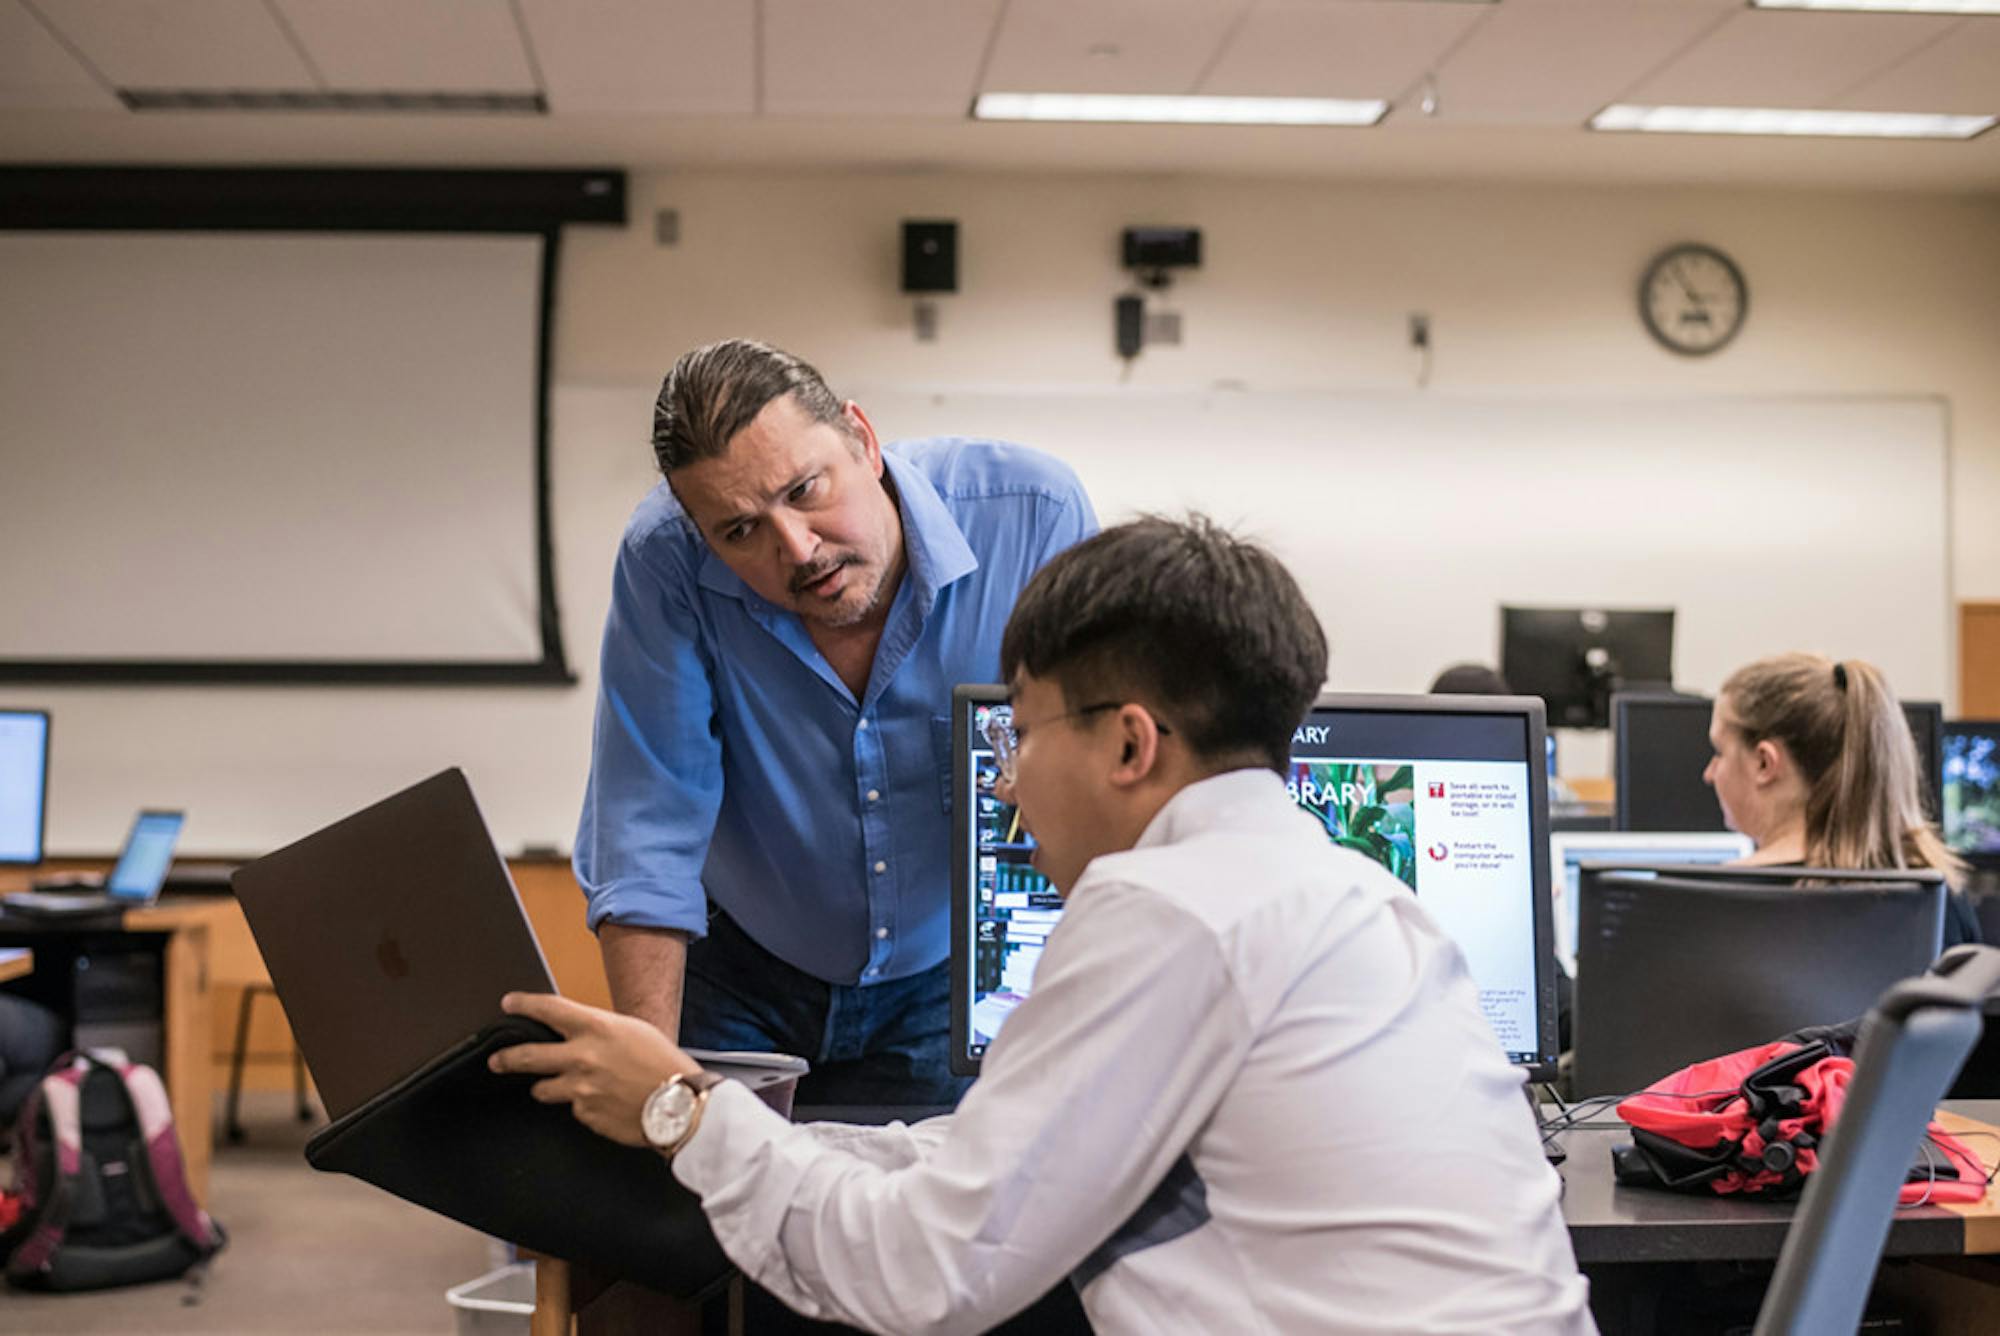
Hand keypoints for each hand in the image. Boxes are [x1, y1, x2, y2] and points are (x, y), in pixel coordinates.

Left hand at [489, 992, 701, 1146]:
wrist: (680, 1105)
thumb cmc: (665, 1064)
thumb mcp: (634, 1032)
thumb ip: (600, 1032)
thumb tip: (579, 1035)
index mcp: (596, 1028)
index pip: (547, 1009)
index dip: (522, 1004)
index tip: (509, 1003)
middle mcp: (582, 1057)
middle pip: (527, 1056)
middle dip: (506, 1058)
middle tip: (497, 1060)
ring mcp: (580, 1089)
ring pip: (543, 1089)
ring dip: (549, 1087)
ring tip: (566, 1087)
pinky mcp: (585, 1115)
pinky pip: (574, 1110)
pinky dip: (584, 1106)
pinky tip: (605, 1103)